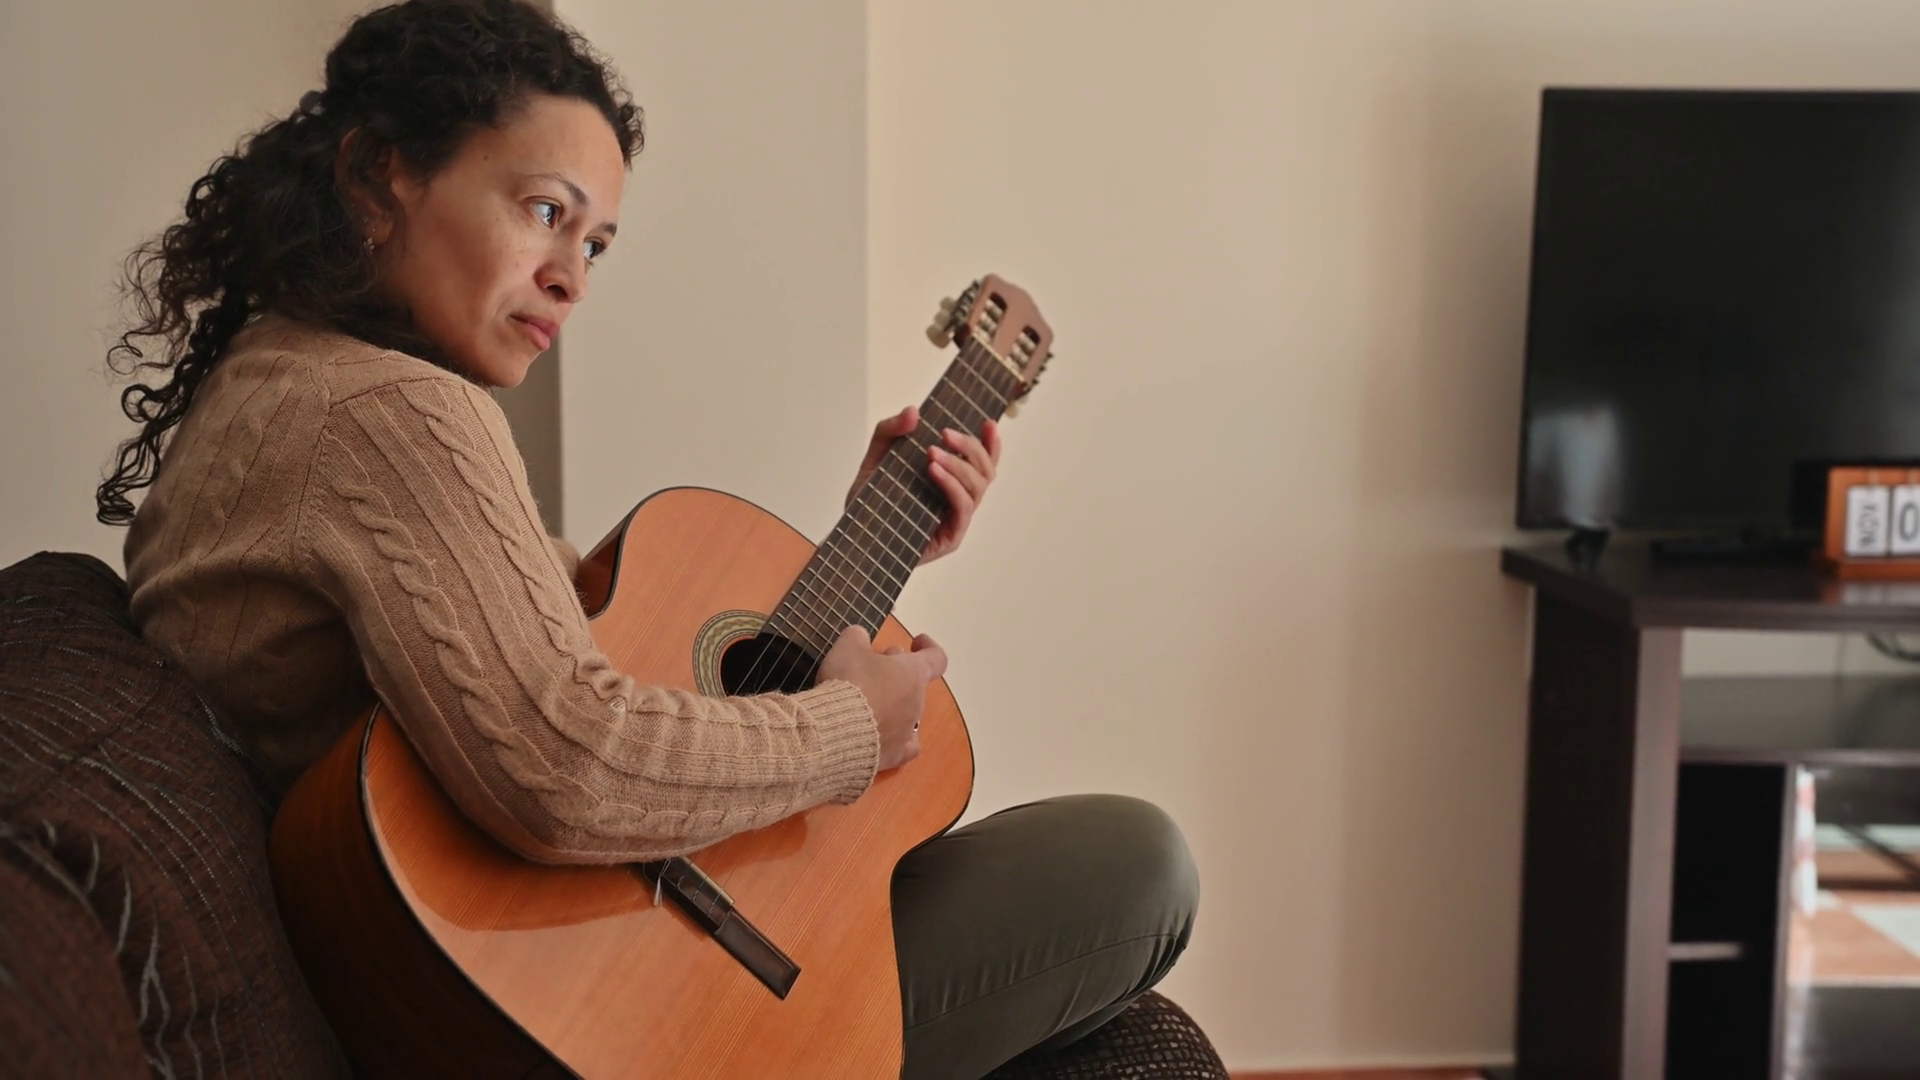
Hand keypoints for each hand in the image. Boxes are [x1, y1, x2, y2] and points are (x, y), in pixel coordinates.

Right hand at [817, 625, 946, 771]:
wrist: (836, 730)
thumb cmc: (848, 682)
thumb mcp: (848, 647)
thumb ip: (858, 637)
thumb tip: (860, 637)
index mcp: (913, 674)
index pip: (936, 659)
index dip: (928, 647)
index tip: (916, 642)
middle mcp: (916, 704)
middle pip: (914, 685)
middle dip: (896, 673)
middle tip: (874, 666)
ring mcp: (907, 733)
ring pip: (906, 714)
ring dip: (892, 704)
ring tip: (869, 701)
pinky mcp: (892, 756)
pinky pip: (903, 747)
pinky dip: (894, 739)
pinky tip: (883, 736)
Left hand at [847, 405, 1001, 563]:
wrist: (854, 535)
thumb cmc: (870, 501)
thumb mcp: (876, 456)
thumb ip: (891, 430)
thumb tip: (914, 411)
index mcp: (951, 481)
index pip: (982, 462)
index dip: (991, 443)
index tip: (988, 423)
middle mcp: (959, 499)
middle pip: (986, 471)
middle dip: (970, 447)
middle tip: (946, 433)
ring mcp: (957, 519)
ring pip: (978, 487)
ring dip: (959, 465)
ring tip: (932, 453)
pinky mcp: (951, 537)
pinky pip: (964, 507)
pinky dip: (952, 485)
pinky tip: (934, 471)